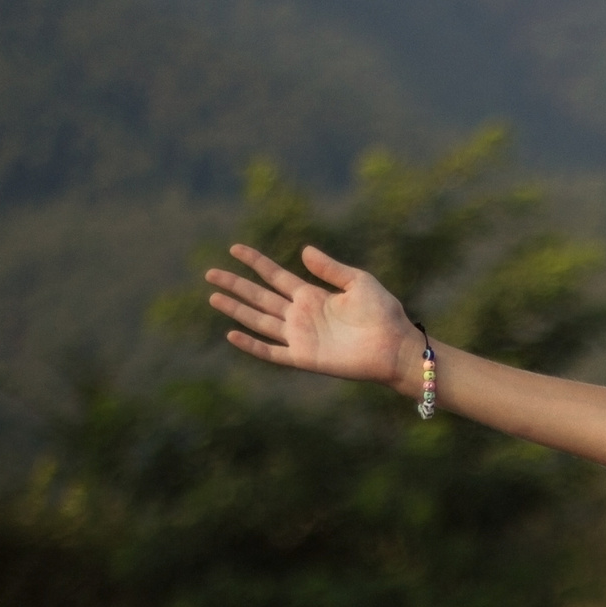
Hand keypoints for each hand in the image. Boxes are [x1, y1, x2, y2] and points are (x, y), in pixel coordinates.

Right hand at [206, 244, 416, 388]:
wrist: (395, 347)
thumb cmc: (384, 314)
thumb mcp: (359, 282)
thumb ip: (330, 268)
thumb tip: (303, 250)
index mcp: (313, 295)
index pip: (275, 276)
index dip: (255, 262)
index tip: (234, 248)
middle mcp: (301, 315)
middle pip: (260, 296)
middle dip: (235, 285)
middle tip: (210, 273)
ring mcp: (300, 337)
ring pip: (259, 320)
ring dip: (236, 310)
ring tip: (213, 297)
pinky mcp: (304, 357)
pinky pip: (272, 352)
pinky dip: (252, 345)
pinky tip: (231, 335)